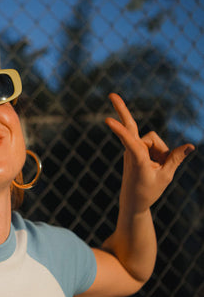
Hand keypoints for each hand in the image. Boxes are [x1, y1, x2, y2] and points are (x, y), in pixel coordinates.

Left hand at [105, 93, 193, 213]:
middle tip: (111, 94)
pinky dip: (159, 154)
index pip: (129, 141)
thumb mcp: (166, 177)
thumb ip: (176, 159)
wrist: (133, 202)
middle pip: (130, 125)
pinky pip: (153, 145)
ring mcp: (132, 148)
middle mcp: (132, 151)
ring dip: (161, 154)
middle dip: (121, 109)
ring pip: (155, 141)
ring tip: (157, 170)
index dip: (120, 130)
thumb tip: (190, 146)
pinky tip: (156, 166)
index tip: (107, 120)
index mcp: (137, 159)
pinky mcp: (135, 148)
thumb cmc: (148, 191)